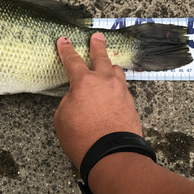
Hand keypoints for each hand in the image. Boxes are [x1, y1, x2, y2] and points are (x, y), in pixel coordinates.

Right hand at [53, 33, 141, 168]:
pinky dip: (116, 88)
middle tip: (97, 37)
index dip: (66, 49)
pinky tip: (113, 94)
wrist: (112, 156)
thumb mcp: (62, 118)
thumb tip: (78, 98)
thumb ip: (70, 101)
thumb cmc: (81, 138)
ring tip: (107, 66)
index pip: (72, 60)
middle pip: (101, 58)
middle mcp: (105, 82)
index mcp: (84, 82)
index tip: (63, 40)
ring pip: (117, 72)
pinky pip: (123, 90)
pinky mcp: (131, 105)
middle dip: (97, 45)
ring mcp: (121, 92)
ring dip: (110, 67)